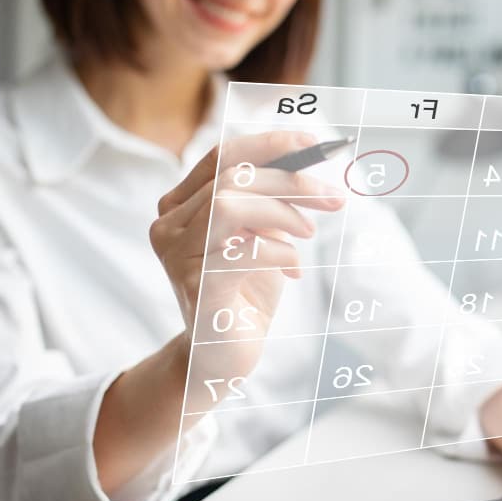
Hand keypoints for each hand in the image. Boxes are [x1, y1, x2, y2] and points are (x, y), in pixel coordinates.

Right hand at [149, 132, 345, 384]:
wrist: (222, 357)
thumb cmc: (243, 292)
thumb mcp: (261, 235)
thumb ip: (268, 200)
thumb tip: (304, 163)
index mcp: (180, 204)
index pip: (222, 156)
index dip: (268, 145)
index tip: (314, 143)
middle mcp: (168, 225)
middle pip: (232, 178)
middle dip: (290, 181)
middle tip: (333, 196)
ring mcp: (176, 257)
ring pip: (229, 205)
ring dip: (282, 213)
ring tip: (309, 232)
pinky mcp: (196, 288)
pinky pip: (242, 252)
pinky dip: (280, 253)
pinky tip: (294, 271)